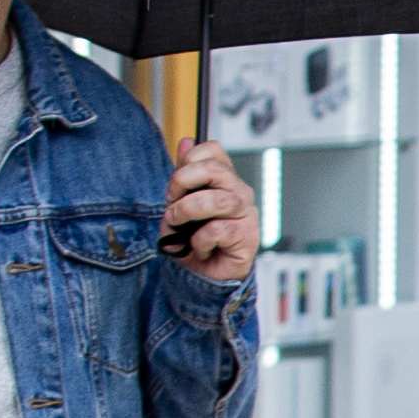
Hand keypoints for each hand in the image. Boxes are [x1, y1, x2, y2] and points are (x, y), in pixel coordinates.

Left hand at [162, 141, 257, 282]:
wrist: (203, 276)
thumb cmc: (193, 240)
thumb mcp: (180, 203)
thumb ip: (184, 175)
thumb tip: (185, 141)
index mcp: (224, 180)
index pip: (213, 150)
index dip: (188, 160)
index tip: (174, 184)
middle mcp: (239, 193)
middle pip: (216, 170)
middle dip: (183, 182)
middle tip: (171, 202)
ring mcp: (246, 214)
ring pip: (218, 200)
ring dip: (187, 211)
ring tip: (177, 224)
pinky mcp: (247, 237)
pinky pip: (218, 229)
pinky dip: (199, 240)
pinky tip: (199, 247)